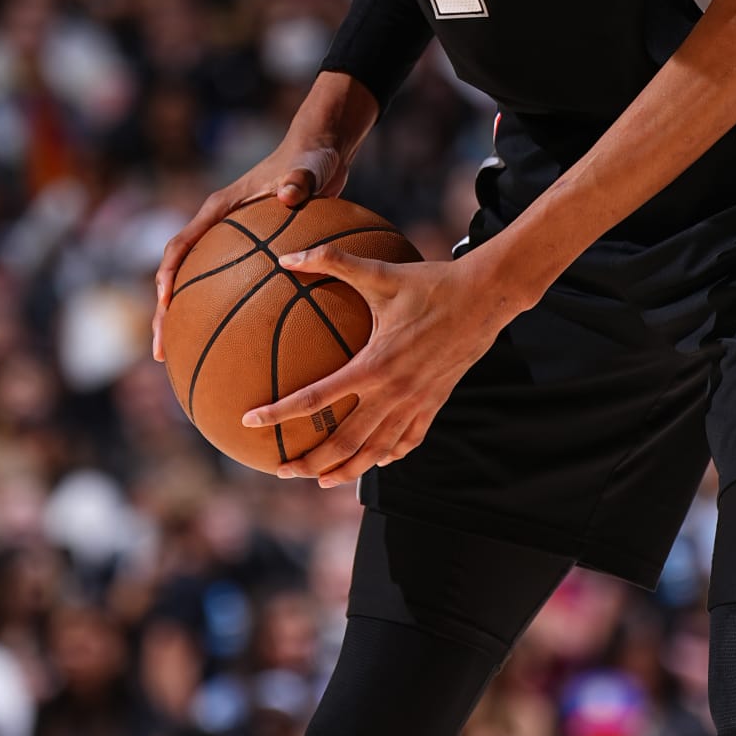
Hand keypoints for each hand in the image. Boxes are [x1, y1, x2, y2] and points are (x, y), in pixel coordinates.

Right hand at [151, 130, 349, 361]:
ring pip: (199, 289)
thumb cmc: (312, 159)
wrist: (321, 152)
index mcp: (219, 209)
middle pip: (179, 276)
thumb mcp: (309, 168)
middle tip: (160, 351)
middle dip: (165, 314)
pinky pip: (232, 290)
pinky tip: (246, 348)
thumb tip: (289, 195)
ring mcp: (230, 244)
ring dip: (189, 323)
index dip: (169, 275)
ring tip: (185, 362)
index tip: (164, 303)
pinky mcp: (250, 255)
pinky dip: (232, 316)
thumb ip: (299, 181)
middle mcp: (217, 229)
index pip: (182, 245)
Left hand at [241, 245, 512, 485]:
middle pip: (343, 442)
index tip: (250, 421)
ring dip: (345, 471)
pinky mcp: (434, 405)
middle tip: (280, 469)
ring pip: (375, 453)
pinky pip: (408, 441)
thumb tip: (286, 256)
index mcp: (373, 365)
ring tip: (320, 480)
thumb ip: (331, 262)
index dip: (280, 412)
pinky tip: (374, 462)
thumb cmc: (430, 283)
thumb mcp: (379, 272)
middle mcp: (393, 393)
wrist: (486, 298)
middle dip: (309, 461)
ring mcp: (416, 403)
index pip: (317, 397)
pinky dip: (388, 456)